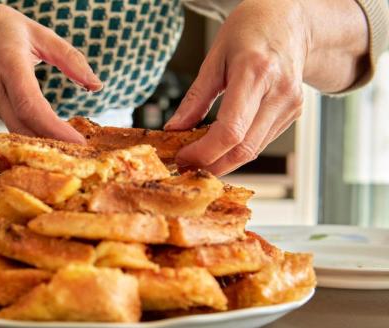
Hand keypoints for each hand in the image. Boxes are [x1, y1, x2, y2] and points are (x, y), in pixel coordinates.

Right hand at [0, 1, 101, 141]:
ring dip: (45, 144)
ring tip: (75, 151)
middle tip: (84, 154)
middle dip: (53, 145)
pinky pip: (15, 128)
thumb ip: (69, 57)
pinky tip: (57, 141)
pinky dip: (36, 137)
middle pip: (23, 127)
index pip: (30, 105)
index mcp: (8, 64)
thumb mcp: (37, 32)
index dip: (53, 128)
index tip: (78, 141)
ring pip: (18, 132)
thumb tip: (96, 85)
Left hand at [165, 0, 367, 174]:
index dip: (204, 152)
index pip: (231, 131)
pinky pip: (261, 142)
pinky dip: (237, 149)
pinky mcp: (293, 114)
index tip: (183, 158)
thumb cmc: (251, 30)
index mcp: (256, 72)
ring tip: (198, 156)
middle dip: (212, 165)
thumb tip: (174, 129)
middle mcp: (279, 92)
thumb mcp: (215, 57)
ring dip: (223, 161)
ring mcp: (290, 105)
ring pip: (253, 151)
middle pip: (243, 149)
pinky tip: (220, 144)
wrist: (291, 21)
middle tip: (187, 165)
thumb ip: (195, 97)